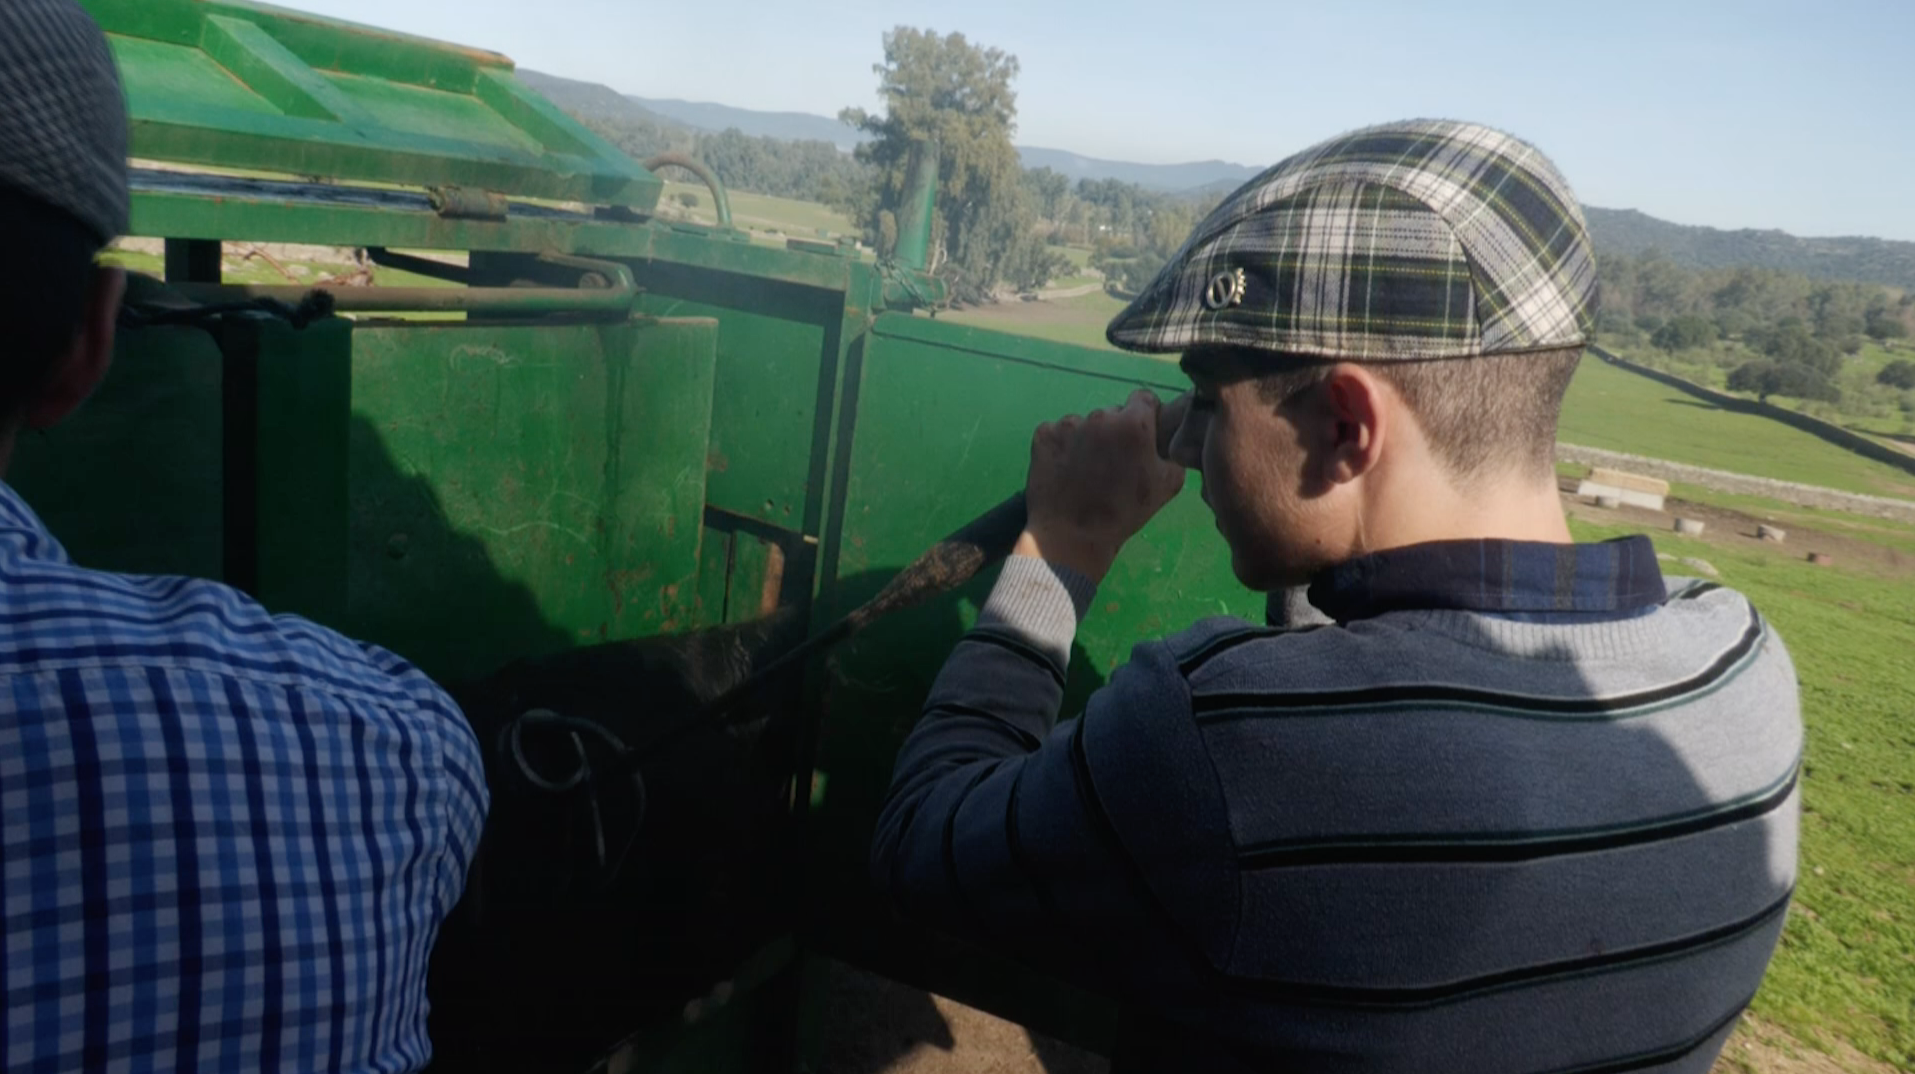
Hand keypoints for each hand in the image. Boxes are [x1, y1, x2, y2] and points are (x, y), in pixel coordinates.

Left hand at [1015, 390, 1186, 582]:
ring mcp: (1068, 424)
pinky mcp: (1043, 435)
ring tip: (1087, 471)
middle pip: (1114, 413)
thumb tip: (1164, 443)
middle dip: (1117, 431)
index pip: (1144, 399)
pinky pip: (1059, 433)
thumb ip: (1171, 454)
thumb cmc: (1124, 513)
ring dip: (1089, 439)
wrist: (1072, 536)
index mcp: (1133, 424)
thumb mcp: (1167, 486)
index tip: (1142, 438)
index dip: (1146, 417)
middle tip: (1114, 463)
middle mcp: (1100, 416)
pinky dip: (1063, 447)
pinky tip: (1065, 470)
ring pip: (1085, 423)